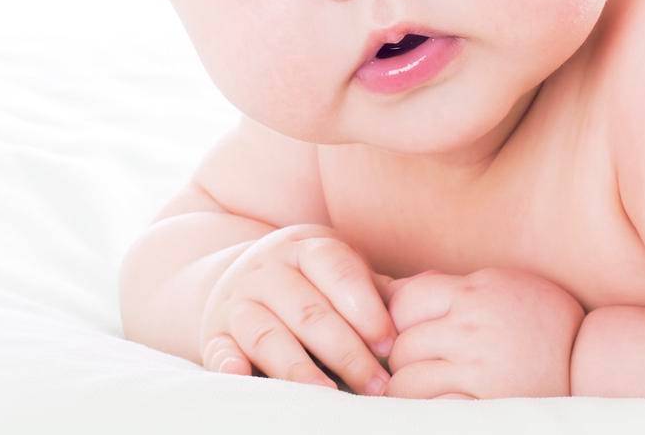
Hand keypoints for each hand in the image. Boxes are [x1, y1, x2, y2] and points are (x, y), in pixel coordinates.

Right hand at [199, 224, 397, 395]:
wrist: (237, 275)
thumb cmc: (311, 282)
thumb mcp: (339, 272)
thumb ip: (377, 289)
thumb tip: (430, 300)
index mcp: (308, 248)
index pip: (339, 273)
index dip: (366, 310)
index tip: (391, 345)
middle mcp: (269, 270)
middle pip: (310, 312)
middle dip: (347, 352)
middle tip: (377, 384)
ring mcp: (238, 301)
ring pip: (268, 335)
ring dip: (300, 369)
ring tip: (330, 396)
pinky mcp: (213, 333)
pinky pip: (219, 350)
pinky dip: (230, 365)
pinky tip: (245, 379)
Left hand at [380, 266, 584, 398]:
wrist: (588, 360)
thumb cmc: (542, 319)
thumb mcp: (502, 285)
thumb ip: (454, 287)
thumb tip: (396, 288)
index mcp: (475, 293)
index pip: (405, 301)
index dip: (395, 319)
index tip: (401, 334)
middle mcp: (471, 329)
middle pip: (401, 344)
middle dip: (400, 359)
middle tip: (409, 368)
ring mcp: (476, 369)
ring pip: (406, 382)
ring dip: (406, 389)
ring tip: (419, 391)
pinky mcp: (482, 404)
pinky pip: (430, 410)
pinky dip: (424, 410)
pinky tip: (433, 407)